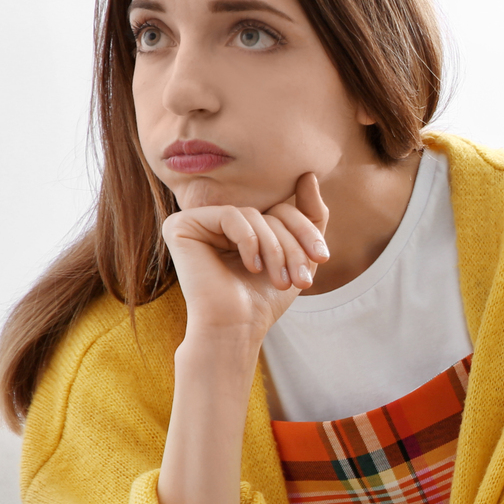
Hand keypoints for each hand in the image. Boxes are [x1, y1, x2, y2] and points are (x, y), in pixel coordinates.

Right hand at [164, 172, 330, 341]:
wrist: (236, 328)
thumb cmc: (263, 299)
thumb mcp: (299, 256)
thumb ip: (309, 216)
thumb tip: (310, 175)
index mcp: (242, 227)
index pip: (284, 210)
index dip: (307, 231)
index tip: (321, 257)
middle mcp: (218, 221)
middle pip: (271, 212)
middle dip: (293, 245)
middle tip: (303, 279)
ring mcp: (197, 221)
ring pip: (254, 215)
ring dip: (275, 249)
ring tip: (279, 280)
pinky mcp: (181, 225)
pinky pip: (230, 214)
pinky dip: (248, 240)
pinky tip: (250, 266)